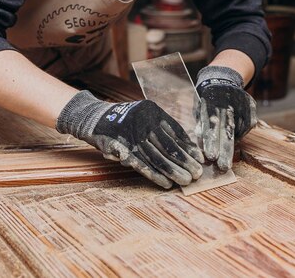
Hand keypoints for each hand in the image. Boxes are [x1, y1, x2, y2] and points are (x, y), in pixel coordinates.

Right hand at [56, 91, 203, 188]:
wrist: (94, 117)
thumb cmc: (125, 120)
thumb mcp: (144, 116)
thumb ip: (161, 128)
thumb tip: (186, 148)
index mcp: (152, 111)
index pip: (176, 131)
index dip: (189, 146)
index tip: (200, 159)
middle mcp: (143, 121)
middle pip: (168, 145)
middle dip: (184, 161)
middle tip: (197, 174)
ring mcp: (131, 135)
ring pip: (156, 157)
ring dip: (173, 171)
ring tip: (186, 181)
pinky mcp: (120, 148)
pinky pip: (141, 164)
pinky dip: (154, 175)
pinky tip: (166, 183)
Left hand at [195, 66, 257, 170]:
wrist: (222, 78)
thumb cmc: (206, 99)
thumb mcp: (198, 108)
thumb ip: (200, 124)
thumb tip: (200, 144)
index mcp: (210, 102)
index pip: (211, 124)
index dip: (211, 141)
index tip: (211, 157)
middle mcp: (227, 102)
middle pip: (227, 130)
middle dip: (225, 150)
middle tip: (223, 167)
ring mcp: (241, 103)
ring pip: (238, 129)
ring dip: (231, 144)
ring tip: (224, 153)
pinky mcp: (251, 106)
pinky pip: (247, 126)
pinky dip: (239, 133)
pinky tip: (232, 134)